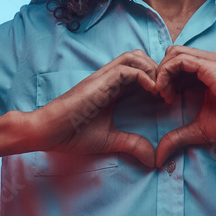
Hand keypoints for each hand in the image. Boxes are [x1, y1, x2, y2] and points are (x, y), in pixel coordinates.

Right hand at [32, 49, 158, 166]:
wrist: (47, 132)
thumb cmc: (72, 134)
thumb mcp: (109, 140)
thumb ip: (131, 144)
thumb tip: (153, 159)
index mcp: (111, 88)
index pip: (139, 71)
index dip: (156, 79)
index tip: (168, 98)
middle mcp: (108, 78)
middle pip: (139, 57)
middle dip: (158, 70)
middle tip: (168, 91)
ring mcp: (103, 78)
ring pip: (133, 56)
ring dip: (152, 69)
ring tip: (162, 90)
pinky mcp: (99, 82)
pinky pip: (126, 69)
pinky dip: (144, 76)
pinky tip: (153, 92)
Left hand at [154, 45, 215, 166]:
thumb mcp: (199, 129)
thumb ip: (177, 137)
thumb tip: (158, 157)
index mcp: (207, 71)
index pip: (177, 62)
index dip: (166, 78)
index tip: (164, 99)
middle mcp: (209, 61)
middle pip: (173, 53)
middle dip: (161, 72)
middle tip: (161, 96)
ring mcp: (211, 61)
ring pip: (174, 53)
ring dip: (162, 72)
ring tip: (164, 95)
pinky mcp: (211, 66)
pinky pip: (179, 60)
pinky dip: (166, 73)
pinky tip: (167, 93)